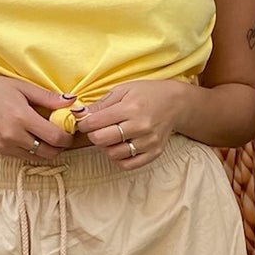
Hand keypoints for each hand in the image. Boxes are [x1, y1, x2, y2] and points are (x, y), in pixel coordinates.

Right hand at [0, 75, 75, 158]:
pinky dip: (33, 150)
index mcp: (21, 117)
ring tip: (48, 137)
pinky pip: (24, 156)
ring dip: (47, 150)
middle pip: (48, 152)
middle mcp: (13, 135)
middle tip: (62, 136)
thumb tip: (72, 101)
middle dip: (60, 147)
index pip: (54, 137)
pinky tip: (33, 138)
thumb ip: (48, 97)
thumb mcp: (24, 87)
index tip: (69, 131)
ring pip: (37, 157)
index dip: (67, 137)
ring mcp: (5, 146)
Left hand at [74, 80, 190, 168]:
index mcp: (130, 108)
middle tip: (97, 129)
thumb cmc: (147, 93)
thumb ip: (101, 103)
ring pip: (113, 154)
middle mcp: (140, 126)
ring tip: (111, 137)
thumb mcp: (123, 90)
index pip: (95, 122)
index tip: (85, 121)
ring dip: (106, 147)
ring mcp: (148, 142)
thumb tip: (78, 113)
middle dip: (93, 135)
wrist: (176, 103)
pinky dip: (119, 158)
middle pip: (102, 139)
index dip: (84, 123)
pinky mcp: (154, 153)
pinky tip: (120, 147)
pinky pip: (128, 165)